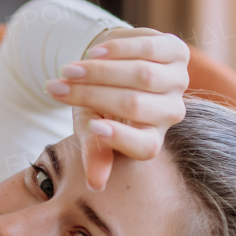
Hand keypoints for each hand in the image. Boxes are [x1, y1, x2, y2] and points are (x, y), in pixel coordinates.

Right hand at [44, 26, 189, 190]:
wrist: (112, 64)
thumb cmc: (99, 102)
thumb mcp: (90, 126)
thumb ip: (94, 150)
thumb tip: (94, 185)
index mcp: (151, 138)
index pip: (144, 146)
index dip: (119, 139)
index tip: (90, 127)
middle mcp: (171, 113)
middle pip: (135, 105)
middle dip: (92, 95)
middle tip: (57, 88)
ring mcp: (178, 81)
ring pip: (142, 76)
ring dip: (100, 71)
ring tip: (68, 70)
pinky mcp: (177, 51)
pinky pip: (148, 50)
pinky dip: (117, 50)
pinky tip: (93, 52)